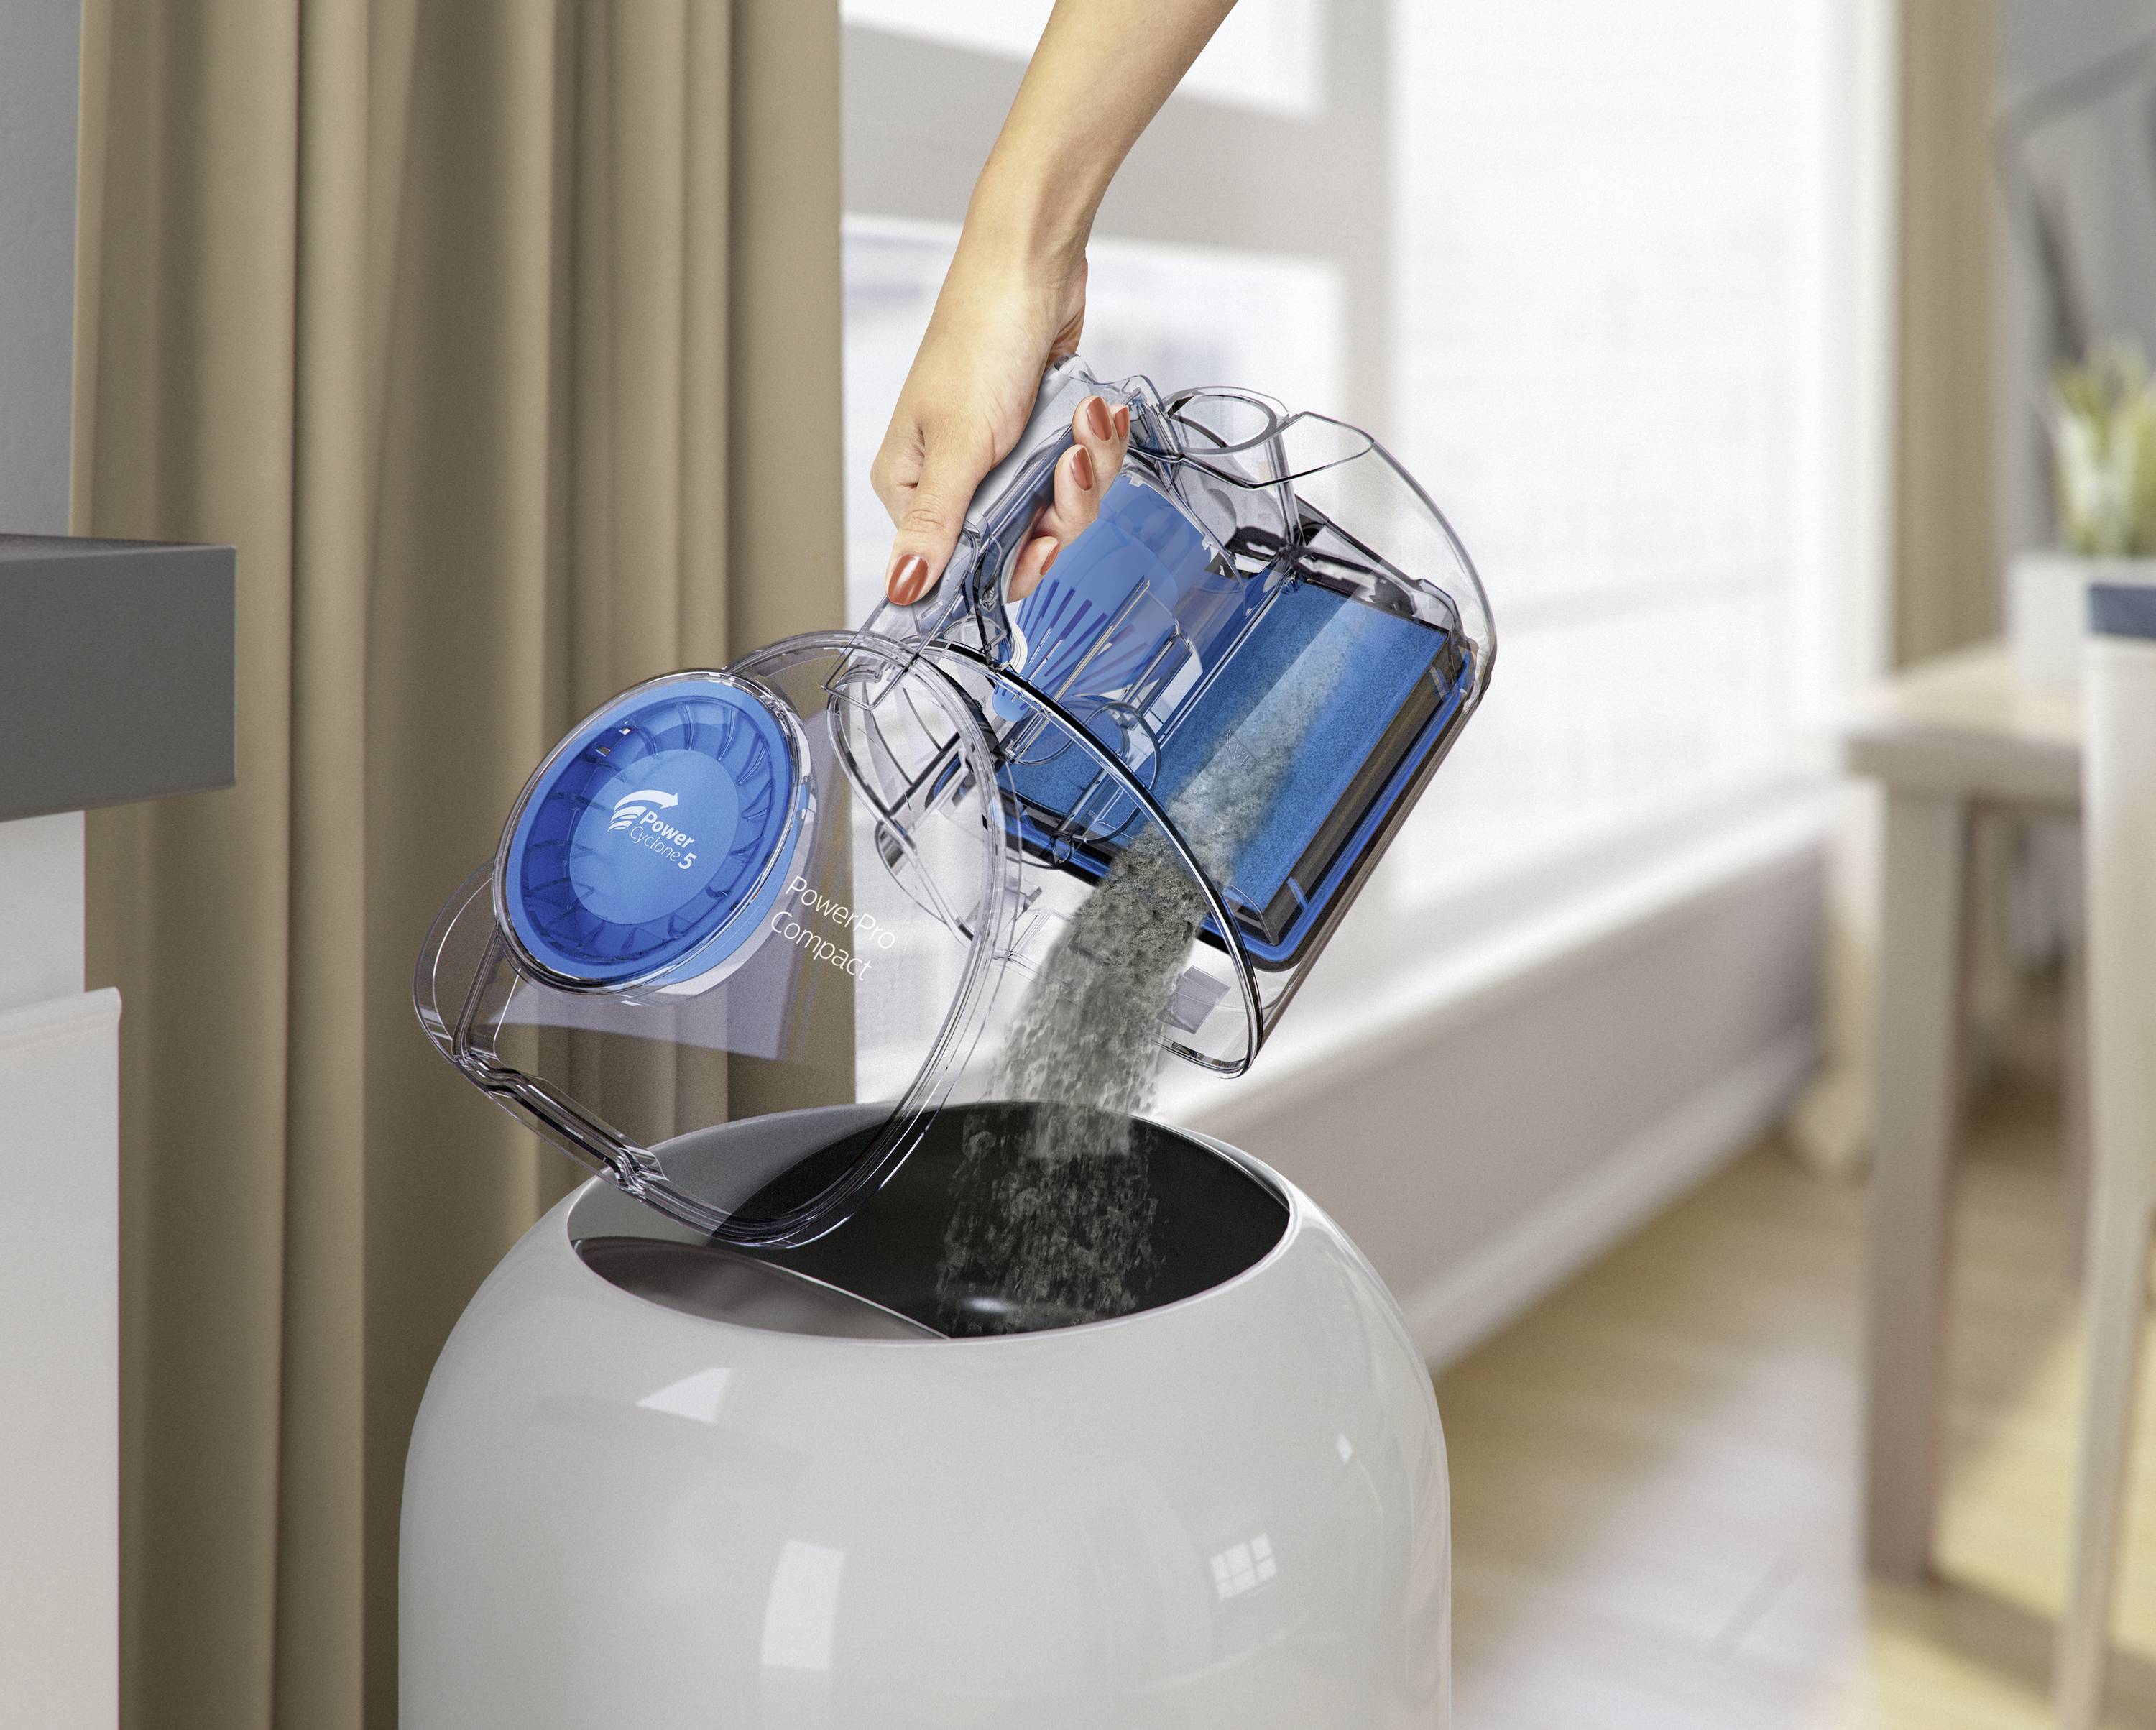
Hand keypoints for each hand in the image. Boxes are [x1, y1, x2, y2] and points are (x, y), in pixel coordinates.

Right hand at [872, 247, 1131, 606]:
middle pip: (1022, 543)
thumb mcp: (959, 444)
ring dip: (1087, 467)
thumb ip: (937, 525)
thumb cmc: (980, 337)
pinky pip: (1083, 473)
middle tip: (1068, 465)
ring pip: (1062, 509)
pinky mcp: (1045, 438)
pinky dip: (1096, 443)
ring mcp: (1006, 459)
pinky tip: (1093, 410)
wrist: (1031, 267)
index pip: (959, 565)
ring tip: (1085, 422)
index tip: (1042, 545)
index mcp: (913, 485)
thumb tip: (902, 589)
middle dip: (1061, 506)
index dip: (1009, 563)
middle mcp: (958, 478)